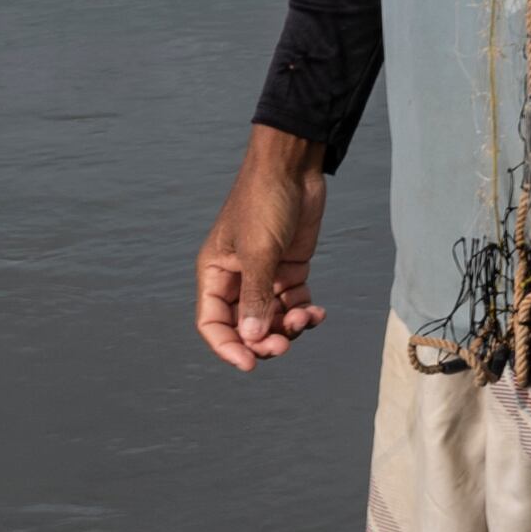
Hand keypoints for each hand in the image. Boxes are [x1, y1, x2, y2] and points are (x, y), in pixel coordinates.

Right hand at [196, 124, 333, 368]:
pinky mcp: (289, 269)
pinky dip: (304, 312)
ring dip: (288, 326)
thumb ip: (255, 297)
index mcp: (215, 273)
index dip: (228, 348)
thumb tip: (252, 339)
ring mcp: (265, 275)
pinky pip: (294, 303)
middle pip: (245, 327)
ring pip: (272, 319)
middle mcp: (237, 278)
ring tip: (306, 317)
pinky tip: (317, 311)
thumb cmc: (264, 201)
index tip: (250, 363)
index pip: (213, 323)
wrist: (293, 168)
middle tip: (285, 344)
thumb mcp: (258, 251)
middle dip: (264, 340)